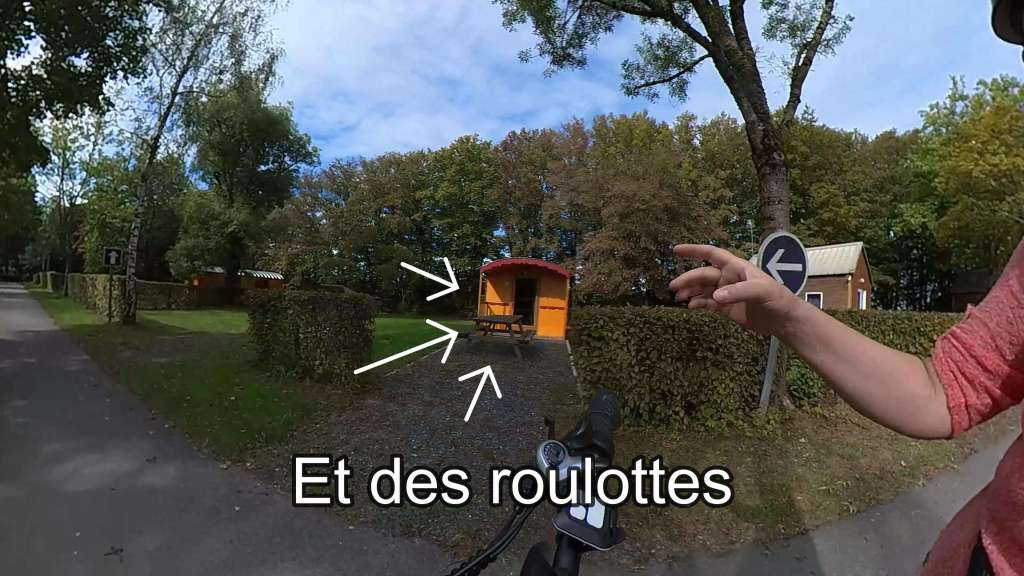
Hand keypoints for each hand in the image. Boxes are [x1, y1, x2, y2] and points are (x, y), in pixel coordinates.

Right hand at [669, 244, 801, 335]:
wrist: (783, 320)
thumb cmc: (776, 298)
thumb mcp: (761, 291)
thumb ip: (738, 291)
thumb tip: (715, 296)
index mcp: (735, 267)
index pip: (711, 254)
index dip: (694, 251)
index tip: (676, 250)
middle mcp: (728, 277)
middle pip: (702, 275)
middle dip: (687, 279)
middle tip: (673, 287)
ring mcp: (726, 293)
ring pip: (702, 289)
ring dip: (689, 292)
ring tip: (678, 298)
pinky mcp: (726, 308)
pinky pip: (707, 303)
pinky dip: (697, 303)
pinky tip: (690, 306)